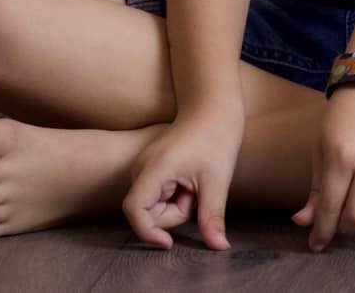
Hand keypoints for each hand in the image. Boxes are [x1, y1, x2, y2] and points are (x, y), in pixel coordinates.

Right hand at [122, 107, 243, 250]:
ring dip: (178, 203)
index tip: (170, 243)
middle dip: (176, 212)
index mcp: (153, 169)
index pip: (135, 211)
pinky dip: (176, 194)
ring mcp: (144, 166)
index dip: (149, 232)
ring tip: (197, 181)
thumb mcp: (217, 181)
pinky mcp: (150, 166)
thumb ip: (212, 217)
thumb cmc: (217, 137)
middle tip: (199, 192)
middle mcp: (141, 167)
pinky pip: (158, 193)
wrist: (214, 106)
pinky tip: (190, 178)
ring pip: (154, 204)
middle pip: (148, 212)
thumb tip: (219, 247)